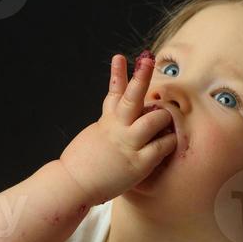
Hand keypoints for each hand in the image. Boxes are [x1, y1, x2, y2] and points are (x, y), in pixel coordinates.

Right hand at [57, 52, 177, 204]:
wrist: (72, 184)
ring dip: (163, 117)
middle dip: (141, 76)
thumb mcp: (93, 139)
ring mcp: (129, 144)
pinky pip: (162, 146)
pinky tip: (170, 141)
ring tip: (165, 120)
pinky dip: (169, 142)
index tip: (119, 57)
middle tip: (148, 60)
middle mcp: (118, 128)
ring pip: (154, 119)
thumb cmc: (81, 167)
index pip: (114, 92)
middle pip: (132, 96)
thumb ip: (107, 128)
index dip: (118, 73)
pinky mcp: (139, 163)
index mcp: (106, 122)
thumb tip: (116, 123)